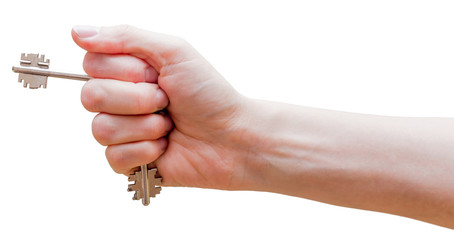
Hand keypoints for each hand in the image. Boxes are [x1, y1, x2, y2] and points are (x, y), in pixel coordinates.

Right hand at [72, 25, 254, 189]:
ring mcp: (124, 132)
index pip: (92, 64)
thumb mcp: (173, 52)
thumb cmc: (209, 94)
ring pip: (101, 128)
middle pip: (90, 96)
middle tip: (166, 101)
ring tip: (168, 125)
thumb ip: (126, 37)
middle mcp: (121, 100)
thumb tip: (77, 32)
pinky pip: (113, 157)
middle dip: (137, 98)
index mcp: (128, 72)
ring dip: (144, 126)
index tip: (156, 75)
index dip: (125, 71)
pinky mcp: (130, 162)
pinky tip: (165, 147)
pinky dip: (146, 150)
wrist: (233, 138)